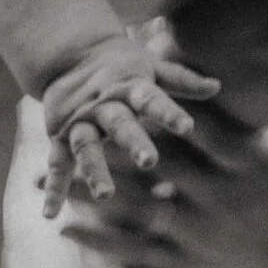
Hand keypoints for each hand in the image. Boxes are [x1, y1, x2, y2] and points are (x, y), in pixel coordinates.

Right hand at [37, 33, 219, 214]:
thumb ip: (183, 80)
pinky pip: (56, 164)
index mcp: (130, 87)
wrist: (69, 54)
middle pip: (119, 124)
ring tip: (106, 195)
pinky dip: (54, 189)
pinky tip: (50, 214)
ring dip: (94, 170)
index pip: (152, 99)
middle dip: (133, 142)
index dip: (169, 113)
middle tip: (149, 162)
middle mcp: (104, 106)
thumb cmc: (123, 66)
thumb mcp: (152, 66)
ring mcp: (80, 122)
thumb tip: (217, 86)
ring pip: (87, 146)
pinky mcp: (59, 137)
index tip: (187, 127)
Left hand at [57, 101, 267, 267]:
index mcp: (251, 166)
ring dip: (91, 192)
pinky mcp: (186, 260)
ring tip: (48, 177)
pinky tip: (66, 228)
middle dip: (115, 144)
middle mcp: (222, 198)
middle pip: (161, 165)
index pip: (206, 130)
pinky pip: (138, 251)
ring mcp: (201, 232)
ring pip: (139, 208)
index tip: (133, 83)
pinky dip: (102, 242)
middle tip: (72, 123)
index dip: (170, 107)